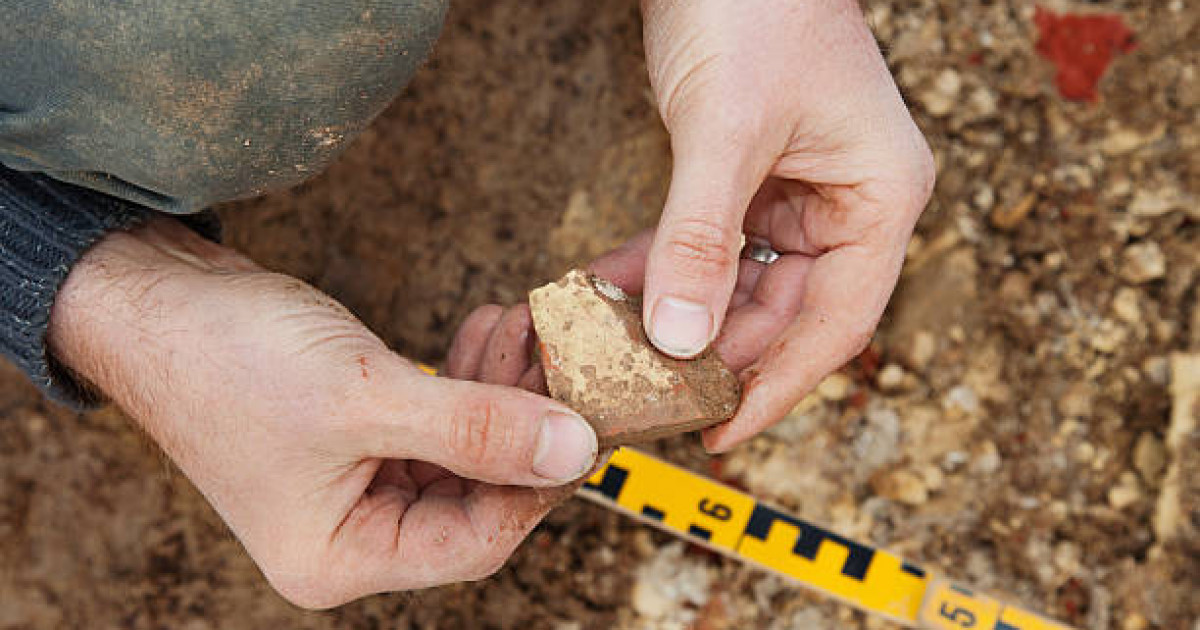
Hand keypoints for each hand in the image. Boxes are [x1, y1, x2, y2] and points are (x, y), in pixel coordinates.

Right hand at [47, 218, 598, 607]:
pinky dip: (465, 378)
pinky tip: (487, 331)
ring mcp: (352, 480)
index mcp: (340, 555)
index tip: (584, 425)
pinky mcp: (356, 431)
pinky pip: (434, 417)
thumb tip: (571, 449)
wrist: (150, 298)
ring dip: (498, 392)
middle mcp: (349, 529)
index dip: (536, 486)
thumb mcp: (364, 396)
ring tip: (523, 330)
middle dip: (521, 425)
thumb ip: (474, 429)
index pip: (473, 541)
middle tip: (559, 363)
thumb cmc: (224, 359)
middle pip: (474, 495)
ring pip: (461, 450)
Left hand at [636, 0, 935, 449]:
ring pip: (740, 283)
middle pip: (784, 311)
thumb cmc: (754, 5)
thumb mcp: (725, 129)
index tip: (720, 433)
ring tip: (617, 348)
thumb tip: (680, 339)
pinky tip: (615, 290)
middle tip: (647, 393)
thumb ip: (702, 237)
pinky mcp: (749, 174)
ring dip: (680, 312)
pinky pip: (709, 243)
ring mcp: (798, 190)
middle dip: (712, 351)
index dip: (777, 385)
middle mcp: (846, 202)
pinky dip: (665, 266)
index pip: (835, 322)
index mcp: (879, 196)